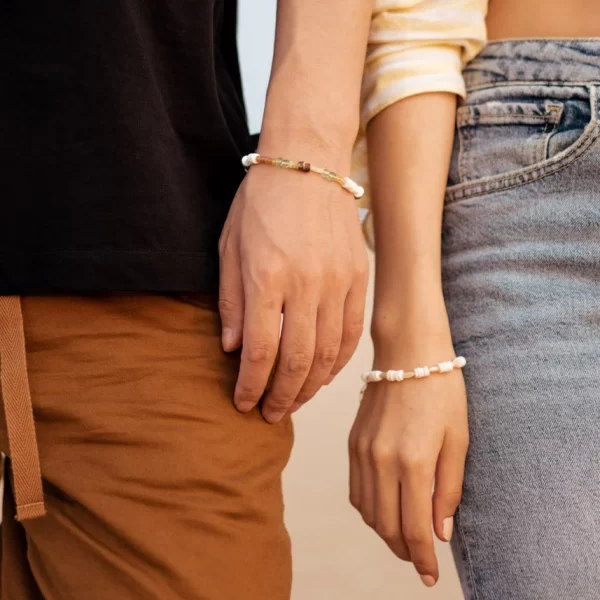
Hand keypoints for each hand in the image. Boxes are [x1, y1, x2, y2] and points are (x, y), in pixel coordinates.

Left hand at [218, 156, 368, 422]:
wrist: (308, 164)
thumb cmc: (261, 202)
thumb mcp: (230, 246)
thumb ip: (232, 301)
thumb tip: (233, 349)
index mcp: (267, 277)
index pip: (260, 350)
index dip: (251, 386)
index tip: (243, 404)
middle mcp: (306, 285)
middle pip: (297, 360)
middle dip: (281, 396)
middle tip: (270, 414)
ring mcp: (337, 282)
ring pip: (328, 353)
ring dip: (310, 386)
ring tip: (294, 401)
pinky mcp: (359, 279)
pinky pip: (351, 333)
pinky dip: (337, 362)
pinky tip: (323, 376)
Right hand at [348, 352, 468, 586]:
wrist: (407, 351)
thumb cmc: (441, 391)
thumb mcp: (458, 439)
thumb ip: (448, 489)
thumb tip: (439, 532)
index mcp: (411, 461)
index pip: (414, 528)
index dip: (423, 559)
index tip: (431, 576)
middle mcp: (380, 460)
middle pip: (386, 526)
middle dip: (404, 551)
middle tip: (420, 561)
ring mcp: (361, 451)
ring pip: (366, 511)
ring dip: (384, 533)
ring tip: (404, 540)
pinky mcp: (352, 442)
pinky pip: (355, 490)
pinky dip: (368, 509)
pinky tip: (383, 510)